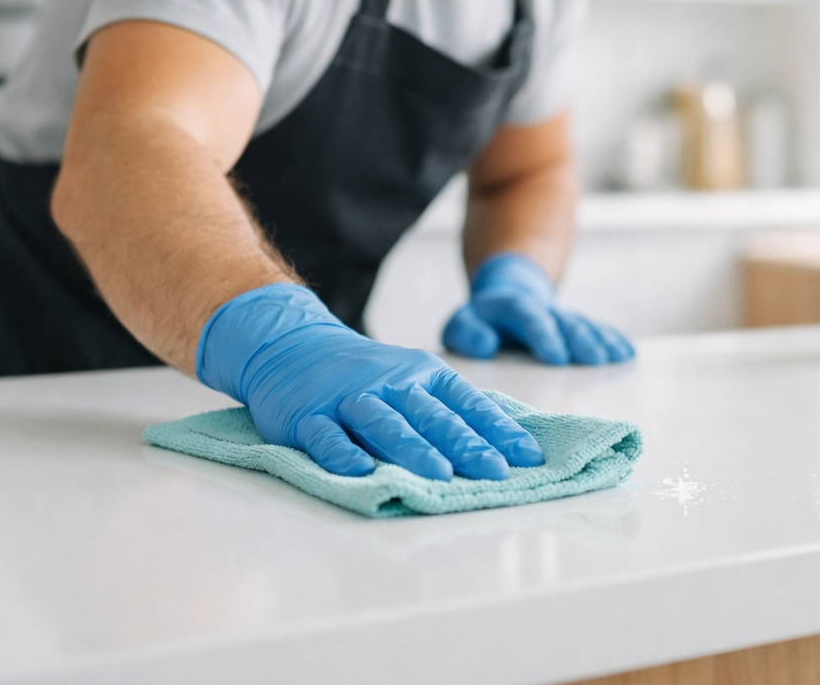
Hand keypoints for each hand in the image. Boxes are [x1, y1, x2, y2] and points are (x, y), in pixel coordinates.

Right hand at [196, 284, 545, 479]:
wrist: (290, 345)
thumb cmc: (364, 375)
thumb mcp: (410, 379)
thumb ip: (448, 409)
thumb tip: (505, 444)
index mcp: (421, 375)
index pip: (466, 403)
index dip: (497, 429)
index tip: (528, 456)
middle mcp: (389, 384)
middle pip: (431, 416)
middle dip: (466, 445)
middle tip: (497, 471)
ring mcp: (348, 399)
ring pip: (384, 423)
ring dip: (413, 448)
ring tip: (440, 474)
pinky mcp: (309, 416)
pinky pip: (327, 436)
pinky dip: (342, 453)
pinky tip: (359, 470)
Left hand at [442, 252, 635, 365]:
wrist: (505, 301)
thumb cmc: (479, 324)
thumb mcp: (459, 326)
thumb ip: (465, 334)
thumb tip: (485, 345)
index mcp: (511, 307)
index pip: (528, 316)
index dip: (543, 334)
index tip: (556, 356)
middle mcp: (541, 310)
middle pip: (562, 320)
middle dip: (579, 339)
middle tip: (593, 360)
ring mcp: (561, 317)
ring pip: (582, 325)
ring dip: (600, 341)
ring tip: (615, 358)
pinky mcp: (574, 327)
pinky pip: (596, 330)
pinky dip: (612, 340)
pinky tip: (627, 353)